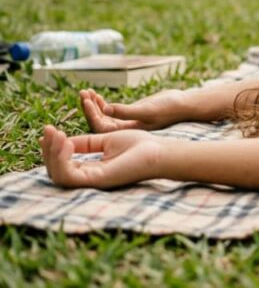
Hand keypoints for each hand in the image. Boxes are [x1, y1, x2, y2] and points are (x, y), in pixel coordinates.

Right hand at [40, 125, 166, 188]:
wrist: (158, 150)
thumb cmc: (139, 145)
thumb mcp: (106, 139)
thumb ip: (85, 142)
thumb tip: (63, 140)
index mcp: (92, 168)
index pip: (63, 162)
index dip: (52, 148)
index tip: (49, 130)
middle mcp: (89, 177)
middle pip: (56, 170)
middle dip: (48, 150)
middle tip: (47, 130)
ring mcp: (92, 180)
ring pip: (58, 175)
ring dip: (51, 154)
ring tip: (56, 135)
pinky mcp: (97, 180)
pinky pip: (68, 175)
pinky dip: (61, 159)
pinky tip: (65, 142)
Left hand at [80, 88, 187, 132]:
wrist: (183, 104)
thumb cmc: (168, 108)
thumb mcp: (147, 110)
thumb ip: (126, 111)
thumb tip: (106, 110)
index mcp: (126, 134)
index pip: (100, 127)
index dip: (91, 114)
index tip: (87, 100)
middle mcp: (123, 131)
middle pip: (97, 122)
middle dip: (89, 108)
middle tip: (84, 93)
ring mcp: (125, 123)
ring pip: (102, 116)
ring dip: (93, 104)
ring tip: (87, 91)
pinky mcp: (128, 115)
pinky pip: (109, 111)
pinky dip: (101, 103)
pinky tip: (97, 95)